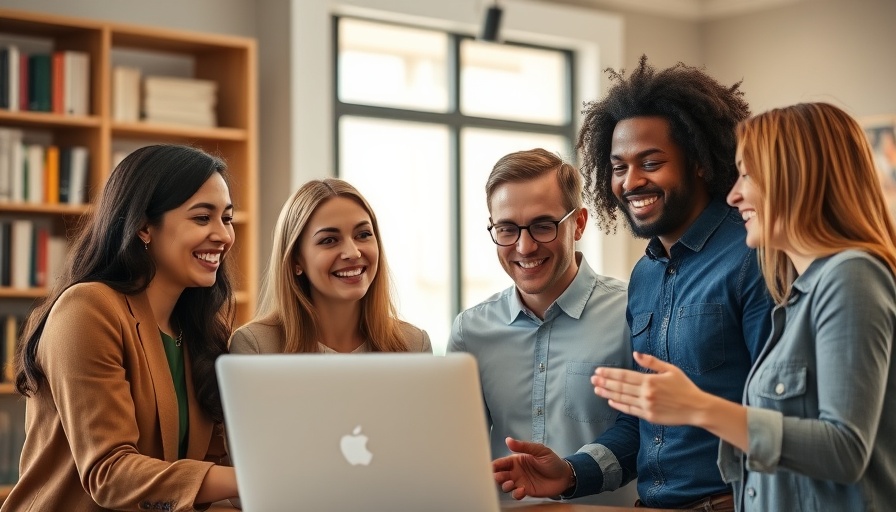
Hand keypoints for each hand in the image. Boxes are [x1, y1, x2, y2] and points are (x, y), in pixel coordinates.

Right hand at [492, 437, 571, 499]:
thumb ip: (523, 446)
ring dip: (505, 485)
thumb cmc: (551, 461)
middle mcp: (515, 471)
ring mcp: (520, 482)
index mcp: (516, 460)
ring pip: (505, 486)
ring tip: (511, 484)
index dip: (494, 465)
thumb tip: (508, 440)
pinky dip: (516, 494)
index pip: (501, 462)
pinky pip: (516, 494)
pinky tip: (522, 490)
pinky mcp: (526, 492)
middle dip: (496, 476)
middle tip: (499, 477)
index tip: (490, 468)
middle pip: (500, 475)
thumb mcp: (539, 450)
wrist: (564, 476)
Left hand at [592, 352, 707, 425]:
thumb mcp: (670, 369)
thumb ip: (651, 362)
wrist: (696, 408)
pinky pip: (630, 410)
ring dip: (608, 393)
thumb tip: (635, 354)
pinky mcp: (649, 416)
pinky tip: (610, 400)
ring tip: (596, 389)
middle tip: (592, 379)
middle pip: (620, 387)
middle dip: (604, 382)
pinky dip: (619, 405)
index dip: (610, 373)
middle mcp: (646, 393)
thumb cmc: (684, 387)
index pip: (624, 376)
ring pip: (622, 398)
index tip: (598, 371)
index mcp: (650, 380)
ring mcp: (646, 406)